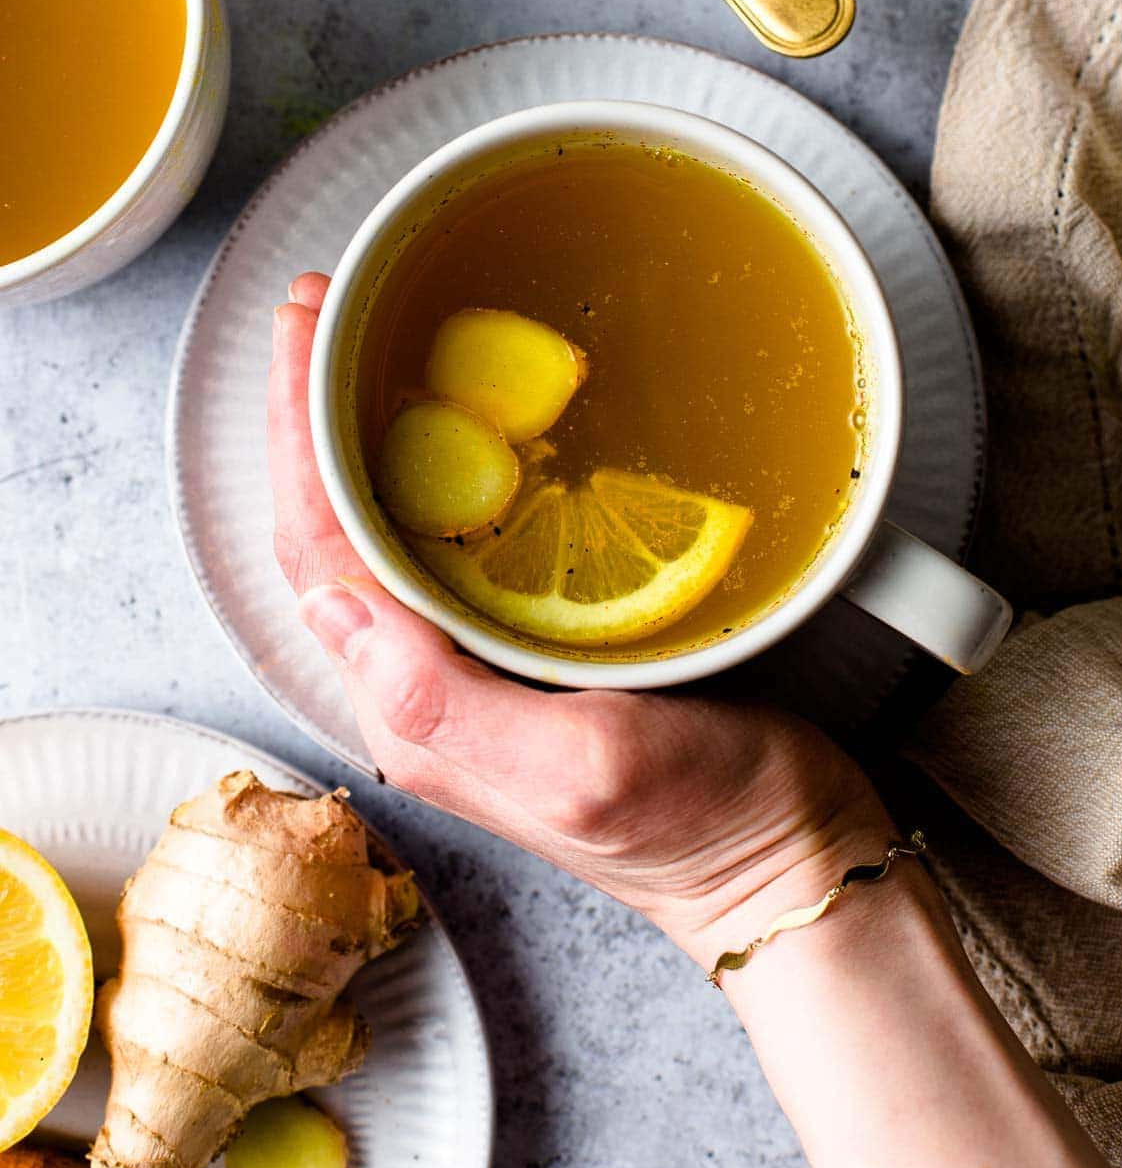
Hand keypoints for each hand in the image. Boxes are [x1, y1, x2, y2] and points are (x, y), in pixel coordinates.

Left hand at [268, 273, 892, 963]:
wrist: (784, 859)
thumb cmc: (700, 824)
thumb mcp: (580, 764)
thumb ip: (447, 700)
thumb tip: (333, 607)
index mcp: (416, 712)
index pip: (319, 552)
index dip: (293, 434)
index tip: (300, 331)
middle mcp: (427, 686)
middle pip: (333, 529)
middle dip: (308, 413)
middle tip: (317, 308)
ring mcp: (476, 665)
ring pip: (383, 529)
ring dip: (357, 431)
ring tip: (355, 346)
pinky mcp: (529, 646)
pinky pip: (449, 541)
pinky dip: (431, 464)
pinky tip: (454, 422)